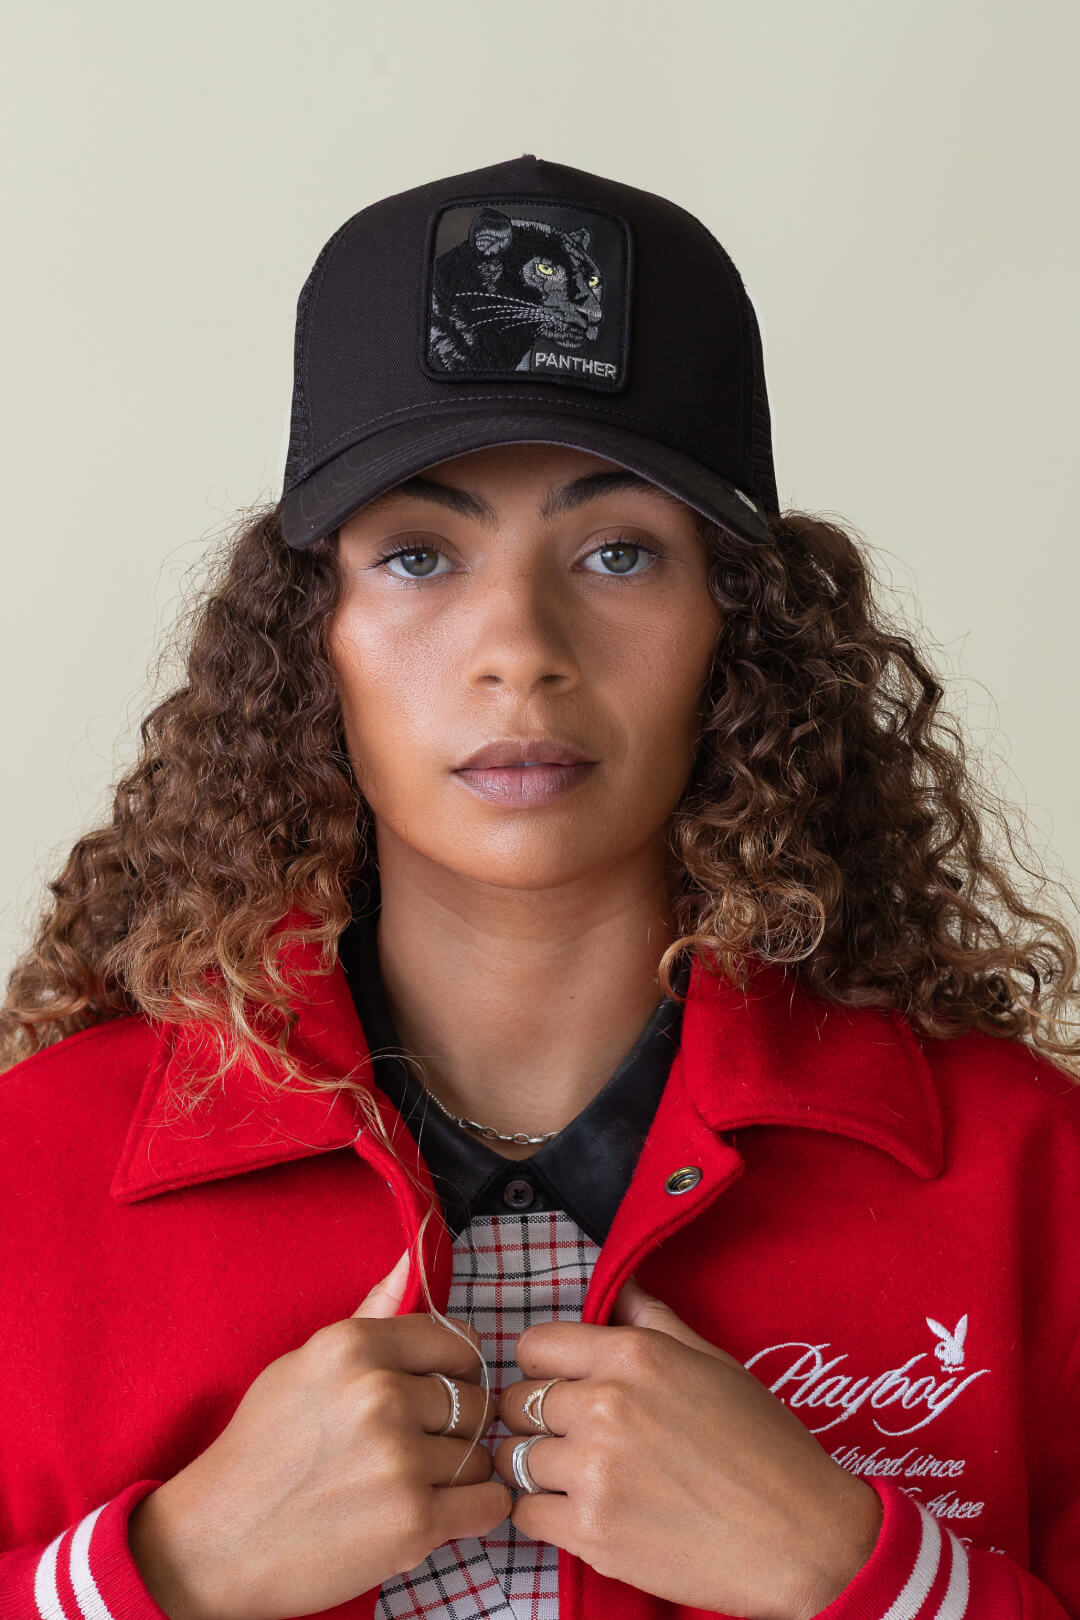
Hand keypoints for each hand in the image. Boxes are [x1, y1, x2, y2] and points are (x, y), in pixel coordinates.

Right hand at [129, 1251, 509, 1619]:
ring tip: (414, 1484)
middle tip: (416, 1448)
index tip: (438, 1392)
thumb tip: (413, 1258)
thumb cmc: (260, 1450)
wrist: (214, 1544)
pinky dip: (475, 1511)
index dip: (456, 1370)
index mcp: (353, 1347)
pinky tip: (441, 1512)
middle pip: (474, 1399)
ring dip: (459, 1474)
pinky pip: (487, 1504)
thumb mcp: (304, 1365)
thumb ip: (369, 1317)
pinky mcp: (412, 1522)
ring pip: (480, 1454)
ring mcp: (398, 1460)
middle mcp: (379, 1394)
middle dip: (456, 1427)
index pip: (458, 1342)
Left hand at [492, 1275, 882, 1619]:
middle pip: (516, 1403)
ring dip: (539, 1469)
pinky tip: (581, 1512)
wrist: (801, 1536)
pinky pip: (526, 1514)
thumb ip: (653, 1320)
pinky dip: (544, 1515)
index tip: (562, 1386)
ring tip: (577, 1477)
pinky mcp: (592, 1533)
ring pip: (514, 1459)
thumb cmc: (765, 1445)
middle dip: (538, 1419)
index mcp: (633, 1355)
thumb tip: (619, 1287)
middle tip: (573, 1438)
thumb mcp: (713, 1362)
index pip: (534, 1346)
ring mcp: (594, 1471)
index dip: (543, 1367)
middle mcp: (605, 1405)